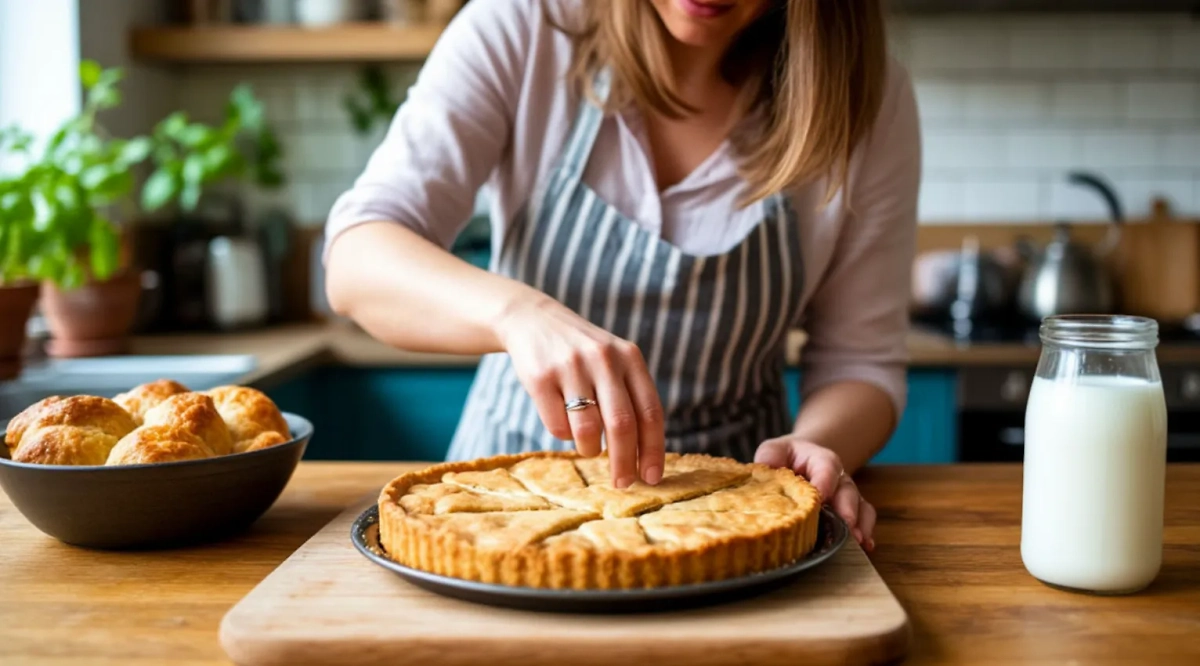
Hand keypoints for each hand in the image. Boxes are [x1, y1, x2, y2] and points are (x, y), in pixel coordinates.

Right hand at [495, 291, 664, 487]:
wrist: (534, 320)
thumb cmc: (583, 355)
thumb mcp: (614, 362)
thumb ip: (632, 398)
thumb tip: (644, 457)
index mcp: (630, 357)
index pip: (650, 412)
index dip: (653, 449)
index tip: (652, 478)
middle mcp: (603, 359)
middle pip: (622, 425)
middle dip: (624, 462)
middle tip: (623, 484)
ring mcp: (571, 366)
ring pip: (588, 430)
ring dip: (590, 449)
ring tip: (589, 447)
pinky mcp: (540, 377)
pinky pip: (557, 426)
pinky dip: (563, 435)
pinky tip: (562, 420)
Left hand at [754, 437, 876, 551]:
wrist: (801, 460)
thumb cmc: (786, 458)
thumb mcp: (775, 450)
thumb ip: (770, 456)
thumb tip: (765, 467)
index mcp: (820, 460)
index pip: (827, 467)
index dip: (826, 481)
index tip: (821, 496)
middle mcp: (838, 478)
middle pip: (847, 490)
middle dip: (848, 509)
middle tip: (846, 524)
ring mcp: (846, 496)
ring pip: (860, 506)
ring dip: (860, 524)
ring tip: (857, 541)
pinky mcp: (849, 511)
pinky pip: (864, 519)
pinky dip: (866, 532)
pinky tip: (866, 547)